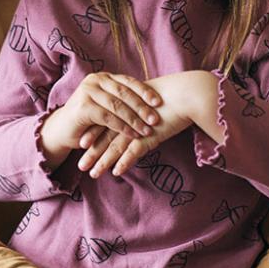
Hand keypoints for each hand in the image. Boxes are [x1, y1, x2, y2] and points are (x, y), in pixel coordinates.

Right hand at [38, 73, 161, 168]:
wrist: (62, 130)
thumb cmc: (88, 119)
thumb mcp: (106, 104)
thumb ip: (122, 99)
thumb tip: (153, 101)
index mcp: (102, 77)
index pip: (127, 82)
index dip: (144, 91)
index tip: (159, 102)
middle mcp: (94, 81)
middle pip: (124, 93)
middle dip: (141, 107)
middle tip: (155, 118)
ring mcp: (87, 92)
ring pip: (117, 106)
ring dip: (134, 119)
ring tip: (147, 130)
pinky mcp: (83, 108)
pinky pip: (108, 118)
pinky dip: (122, 127)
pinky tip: (133, 135)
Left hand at [78, 70, 217, 177]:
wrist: (189, 93)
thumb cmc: (173, 99)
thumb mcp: (151, 105)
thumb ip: (140, 112)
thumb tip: (135, 118)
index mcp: (127, 107)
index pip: (104, 122)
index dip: (92, 134)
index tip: (80, 145)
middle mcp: (129, 116)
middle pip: (105, 135)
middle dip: (91, 152)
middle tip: (79, 165)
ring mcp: (139, 125)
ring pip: (115, 145)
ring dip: (103, 161)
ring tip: (92, 174)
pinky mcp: (151, 133)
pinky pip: (135, 149)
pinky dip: (125, 161)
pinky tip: (116, 172)